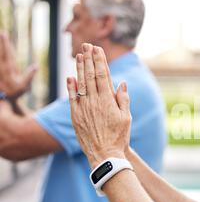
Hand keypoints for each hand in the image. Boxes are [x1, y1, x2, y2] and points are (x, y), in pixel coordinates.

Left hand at [0, 32, 37, 98]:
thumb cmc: (14, 93)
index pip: (8, 53)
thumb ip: (29, 75)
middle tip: (0, 32)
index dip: (6, 43)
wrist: (2, 100)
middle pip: (0, 51)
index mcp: (10, 69)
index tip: (4, 34)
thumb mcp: (24, 86)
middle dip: (0, 42)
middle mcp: (1, 67)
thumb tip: (36, 66)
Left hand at [66, 43, 131, 168]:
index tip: (97, 49)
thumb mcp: (126, 118)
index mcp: (108, 100)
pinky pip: (71, 98)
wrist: (105, 155)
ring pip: (80, 84)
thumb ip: (123, 99)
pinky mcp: (75, 117)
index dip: (100, 61)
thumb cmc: (119, 137)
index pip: (103, 75)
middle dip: (89, 59)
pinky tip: (70, 77)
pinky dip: (70, 87)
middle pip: (90, 76)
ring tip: (79, 55)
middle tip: (87, 46)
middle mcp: (94, 101)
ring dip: (79, 69)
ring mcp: (83, 108)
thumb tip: (121, 83)